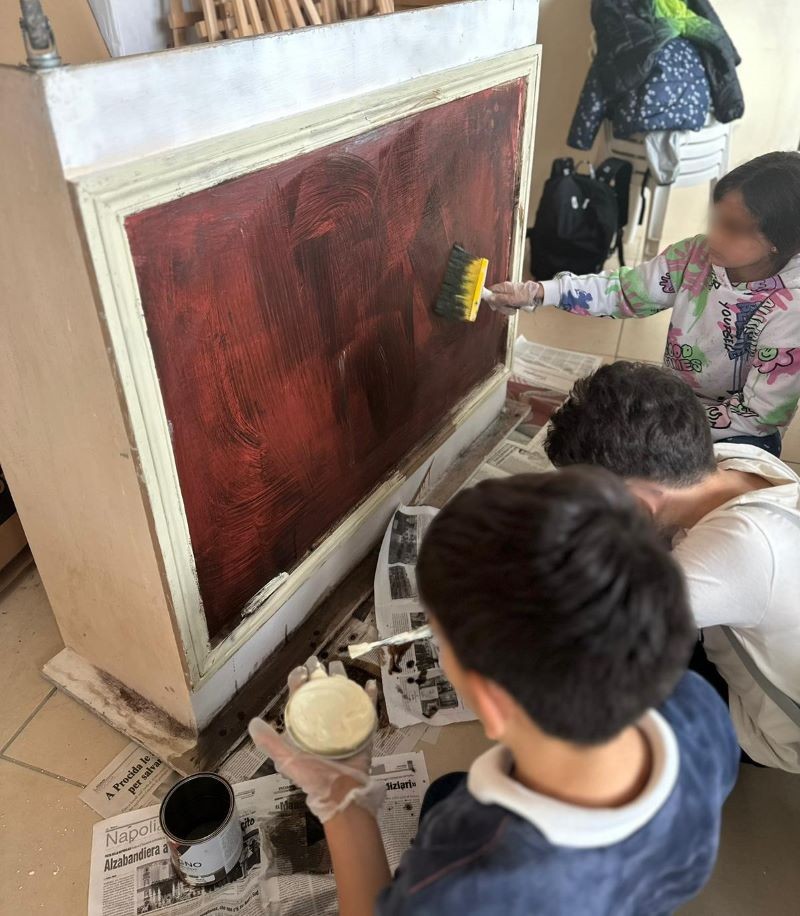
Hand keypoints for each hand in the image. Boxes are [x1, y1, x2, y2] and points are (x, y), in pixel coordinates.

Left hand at [248, 657, 384, 822]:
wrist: (340, 793)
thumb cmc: (313, 776)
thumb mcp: (287, 758)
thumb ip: (270, 742)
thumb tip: (252, 722)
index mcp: (305, 727)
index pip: (300, 698)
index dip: (299, 681)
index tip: (301, 670)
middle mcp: (323, 723)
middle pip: (321, 693)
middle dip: (319, 675)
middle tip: (318, 661)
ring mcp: (344, 726)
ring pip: (343, 696)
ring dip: (342, 680)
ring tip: (339, 665)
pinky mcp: (361, 731)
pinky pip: (367, 710)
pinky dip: (369, 697)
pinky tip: (369, 685)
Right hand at [484, 280, 543, 315]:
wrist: (536, 295)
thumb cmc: (526, 295)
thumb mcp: (511, 299)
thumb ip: (500, 298)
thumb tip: (489, 298)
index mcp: (503, 287)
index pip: (490, 291)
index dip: (490, 299)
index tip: (493, 306)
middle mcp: (504, 289)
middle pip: (495, 299)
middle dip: (500, 306)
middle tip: (507, 309)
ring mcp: (508, 294)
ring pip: (501, 303)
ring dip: (506, 309)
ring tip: (513, 309)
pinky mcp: (511, 298)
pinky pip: (507, 304)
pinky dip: (510, 308)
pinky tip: (515, 308)